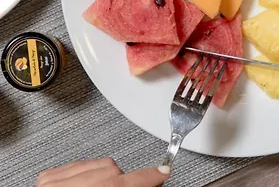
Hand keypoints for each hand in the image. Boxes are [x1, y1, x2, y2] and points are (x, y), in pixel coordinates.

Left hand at [36, 158, 169, 186]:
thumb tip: (145, 186)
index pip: (123, 183)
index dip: (147, 177)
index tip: (162, 171)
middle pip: (112, 171)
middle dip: (123, 181)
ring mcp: (52, 182)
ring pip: (98, 164)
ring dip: (108, 177)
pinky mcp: (45, 178)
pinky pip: (80, 164)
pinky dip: (90, 173)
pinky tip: (89, 185)